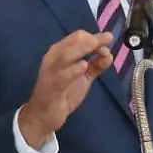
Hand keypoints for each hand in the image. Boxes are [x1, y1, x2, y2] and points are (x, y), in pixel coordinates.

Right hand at [18, 30, 113, 146]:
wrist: (43, 115)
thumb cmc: (62, 94)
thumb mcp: (83, 78)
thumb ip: (95, 66)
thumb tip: (108, 54)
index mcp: (60, 53)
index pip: (77, 37)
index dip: (94, 36)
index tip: (108, 39)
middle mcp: (53, 58)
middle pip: (73, 42)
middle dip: (91, 39)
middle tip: (107, 39)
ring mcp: (51, 72)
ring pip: (65, 55)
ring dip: (82, 49)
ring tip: (96, 45)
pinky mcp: (51, 87)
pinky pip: (62, 76)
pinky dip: (73, 70)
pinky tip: (84, 66)